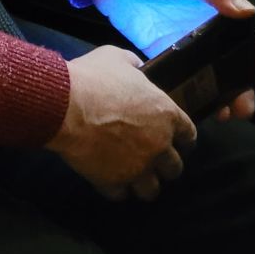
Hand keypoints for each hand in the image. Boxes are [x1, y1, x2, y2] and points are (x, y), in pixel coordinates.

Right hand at [49, 45, 195, 201]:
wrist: (65, 105)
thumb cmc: (94, 78)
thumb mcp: (117, 58)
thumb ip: (134, 65)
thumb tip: (138, 67)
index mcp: (166, 115)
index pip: (189, 134)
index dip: (181, 137)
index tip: (173, 138)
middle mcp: (159, 146)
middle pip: (175, 168)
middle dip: (164, 164)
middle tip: (150, 158)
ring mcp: (137, 167)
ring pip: (152, 190)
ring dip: (143, 183)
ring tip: (132, 177)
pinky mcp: (113, 181)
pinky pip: (121, 195)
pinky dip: (115, 188)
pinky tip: (108, 179)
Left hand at [69, 0, 254, 129]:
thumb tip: (249, 12)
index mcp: (219, 14)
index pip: (252, 42)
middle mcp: (207, 35)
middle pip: (234, 69)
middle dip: (243, 92)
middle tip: (243, 113)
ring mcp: (185, 48)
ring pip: (210, 79)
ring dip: (219, 98)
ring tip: (220, 116)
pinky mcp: (162, 57)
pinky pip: (182, 81)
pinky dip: (189, 96)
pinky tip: (190, 110)